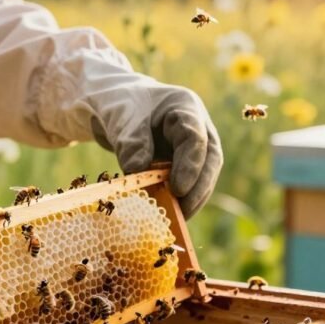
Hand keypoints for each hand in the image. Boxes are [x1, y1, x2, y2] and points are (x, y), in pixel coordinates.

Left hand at [90, 81, 222, 217]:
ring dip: (192, 198)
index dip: (190, 166)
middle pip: (209, 159)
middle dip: (199, 188)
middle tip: (183, 211)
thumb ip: (131, 142)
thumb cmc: (121, 104)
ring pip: (203, 174)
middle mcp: (197, 128)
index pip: (195, 138)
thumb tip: (137, 173)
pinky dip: (180, 199)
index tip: (178, 189)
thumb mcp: (121, 117)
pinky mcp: (183, 163)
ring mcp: (193, 147)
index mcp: (185, 108)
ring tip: (177, 219)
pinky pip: (189, 182)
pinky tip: (170, 215)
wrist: (115, 106)